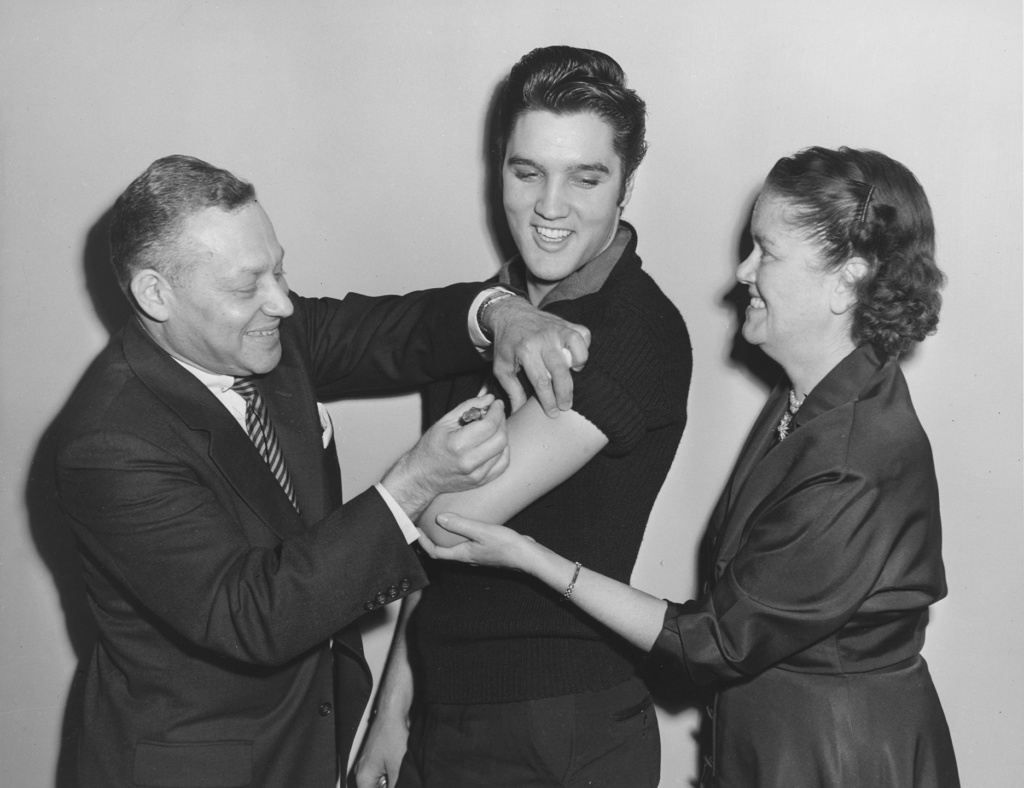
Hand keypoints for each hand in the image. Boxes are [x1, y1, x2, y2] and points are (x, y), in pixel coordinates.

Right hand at [352, 708, 408, 787]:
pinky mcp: (377, 757)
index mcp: (363, 777)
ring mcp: (369, 763)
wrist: (393, 713)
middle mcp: (362, 771)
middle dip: (388, 785)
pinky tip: (398, 767)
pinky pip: (383, 772)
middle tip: (397, 777)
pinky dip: (391, 773)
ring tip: (397, 770)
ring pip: (380, 782)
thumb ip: (395, 786)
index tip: (393, 785)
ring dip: (390, 780)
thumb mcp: (397, 769)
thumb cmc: (391, 734)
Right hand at [381, 395, 509, 520]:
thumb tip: (490, 398)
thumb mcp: (444, 422)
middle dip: (501, 421)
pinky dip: (503, 450)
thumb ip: (468, 407)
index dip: (497, 411)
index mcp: (458, 445)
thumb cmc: (430, 447)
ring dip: (501, 434)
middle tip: (495, 414)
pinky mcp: (482, 481)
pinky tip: (493, 444)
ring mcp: (477, 475)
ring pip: (504, 450)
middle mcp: (469, 462)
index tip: (497, 404)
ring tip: (490, 429)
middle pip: (501, 438)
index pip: (489, 425)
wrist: (422, 476)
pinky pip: (503, 463)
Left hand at [416, 513, 537, 570]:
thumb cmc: (507, 545)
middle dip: (432, 540)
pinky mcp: (486, 550)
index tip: (416, 530)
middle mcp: (468, 557)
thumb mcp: (481, 531)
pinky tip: (466, 525)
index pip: (435, 552)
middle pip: (443, 552)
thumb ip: (461, 525)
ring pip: (455, 548)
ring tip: (442, 523)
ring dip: (445, 538)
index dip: (423, 542)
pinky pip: (467, 544)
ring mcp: (477, 555)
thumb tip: (440, 519)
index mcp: (463, 555)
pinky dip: (459, 536)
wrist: (528, 556)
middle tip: (426, 526)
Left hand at [484, 295, 589, 415]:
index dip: (549, 401)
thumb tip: (519, 412)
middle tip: (565, 406)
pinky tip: (576, 357)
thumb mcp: (502, 368)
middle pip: (560, 371)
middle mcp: (543, 339)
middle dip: (565, 393)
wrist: (510, 314)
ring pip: (577, 350)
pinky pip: (584, 335)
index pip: (541, 381)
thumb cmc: (507, 344)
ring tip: (573, 376)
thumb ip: (512, 390)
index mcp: (525, 350)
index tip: (552, 413)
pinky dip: (584, 347)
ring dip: (578, 366)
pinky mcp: (566, 323)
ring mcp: (557, 329)